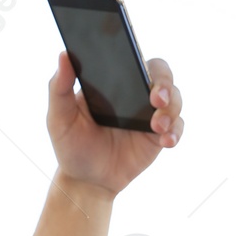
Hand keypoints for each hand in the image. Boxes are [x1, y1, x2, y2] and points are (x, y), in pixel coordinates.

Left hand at [47, 51, 182, 197]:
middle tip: (156, 98)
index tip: (140, 68)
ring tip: (157, 125)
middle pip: (163, 76)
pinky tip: (166, 141)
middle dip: (165, 84)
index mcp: (114, 82)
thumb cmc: (71, 145)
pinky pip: (177, 128)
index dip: (143, 59)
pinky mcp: (157, 137)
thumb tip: (63, 55)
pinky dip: (175, 132)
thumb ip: (58, 88)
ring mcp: (150, 115)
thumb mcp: (59, 118)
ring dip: (171, 110)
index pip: (136, 59)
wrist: (84, 180)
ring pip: (174, 100)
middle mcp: (136, 93)